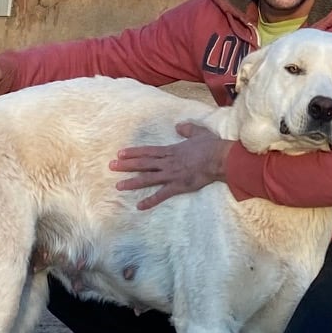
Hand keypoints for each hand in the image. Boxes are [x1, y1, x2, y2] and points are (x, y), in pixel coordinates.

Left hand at [112, 122, 231, 209]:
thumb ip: (187, 129)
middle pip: (143, 164)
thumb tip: (179, 126)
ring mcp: (172, 175)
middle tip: (111, 166)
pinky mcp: (178, 186)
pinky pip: (161, 195)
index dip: (133, 152)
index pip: (148, 151)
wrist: (220, 159)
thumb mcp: (199, 133)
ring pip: (148, 179)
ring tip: (118, 185)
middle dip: (126, 165)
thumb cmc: (211, 146)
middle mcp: (168, 163)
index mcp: (171, 150)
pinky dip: (150, 201)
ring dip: (132, 182)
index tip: (120, 153)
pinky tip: (139, 206)